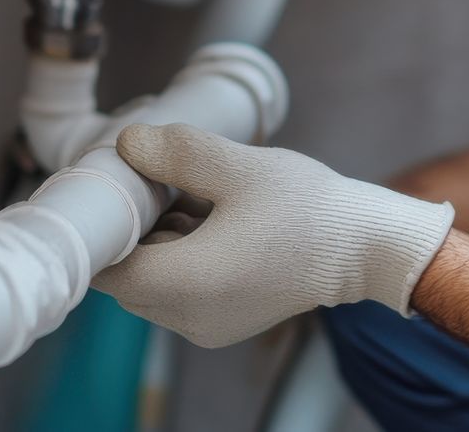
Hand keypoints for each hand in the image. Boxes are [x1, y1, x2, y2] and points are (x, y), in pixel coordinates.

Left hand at [91, 123, 454, 347]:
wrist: (367, 248)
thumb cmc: (309, 209)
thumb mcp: (238, 167)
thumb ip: (176, 153)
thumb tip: (127, 143)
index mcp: (185, 284)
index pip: (104, 267)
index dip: (101, 226)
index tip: (112, 187)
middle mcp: (188, 317)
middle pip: (125, 276)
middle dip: (132, 229)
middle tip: (154, 181)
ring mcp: (207, 326)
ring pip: (152, 282)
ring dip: (158, 241)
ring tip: (191, 196)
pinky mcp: (225, 322)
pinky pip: (179, 291)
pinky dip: (180, 257)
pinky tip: (210, 218)